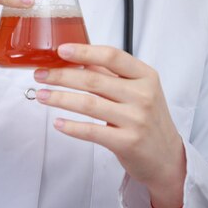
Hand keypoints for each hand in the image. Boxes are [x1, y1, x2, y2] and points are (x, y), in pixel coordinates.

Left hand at [34, 44, 185, 207]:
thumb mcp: (137, 88)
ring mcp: (135, 120)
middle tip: (41, 74)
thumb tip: (75, 58)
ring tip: (41, 95)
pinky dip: (71, 126)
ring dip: (60, 98)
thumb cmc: (147, 117)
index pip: (111, 56)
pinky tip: (57, 122)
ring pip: (88, 104)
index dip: (84, 52)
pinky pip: (92, 131)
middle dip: (61, 76)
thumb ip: (110, 73)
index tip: (61, 50)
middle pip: (93, 80)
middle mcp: (142, 96)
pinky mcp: (127, 143)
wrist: (167, 157)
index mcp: (145, 76)